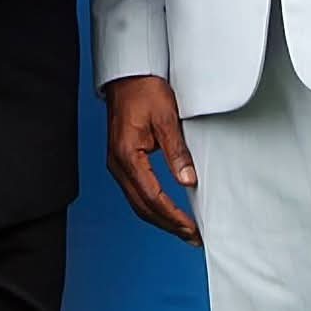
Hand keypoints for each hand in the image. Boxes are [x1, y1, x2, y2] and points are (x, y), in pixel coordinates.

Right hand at [104, 74, 199, 243]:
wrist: (127, 74)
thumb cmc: (144, 90)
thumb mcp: (166, 118)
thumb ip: (177, 151)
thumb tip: (188, 180)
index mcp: (127, 155)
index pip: (153, 197)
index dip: (173, 215)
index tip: (192, 228)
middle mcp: (118, 163)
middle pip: (143, 206)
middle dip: (168, 224)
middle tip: (192, 237)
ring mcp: (117, 163)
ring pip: (137, 202)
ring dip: (160, 218)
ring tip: (183, 229)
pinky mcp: (122, 160)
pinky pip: (135, 191)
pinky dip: (152, 205)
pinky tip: (166, 210)